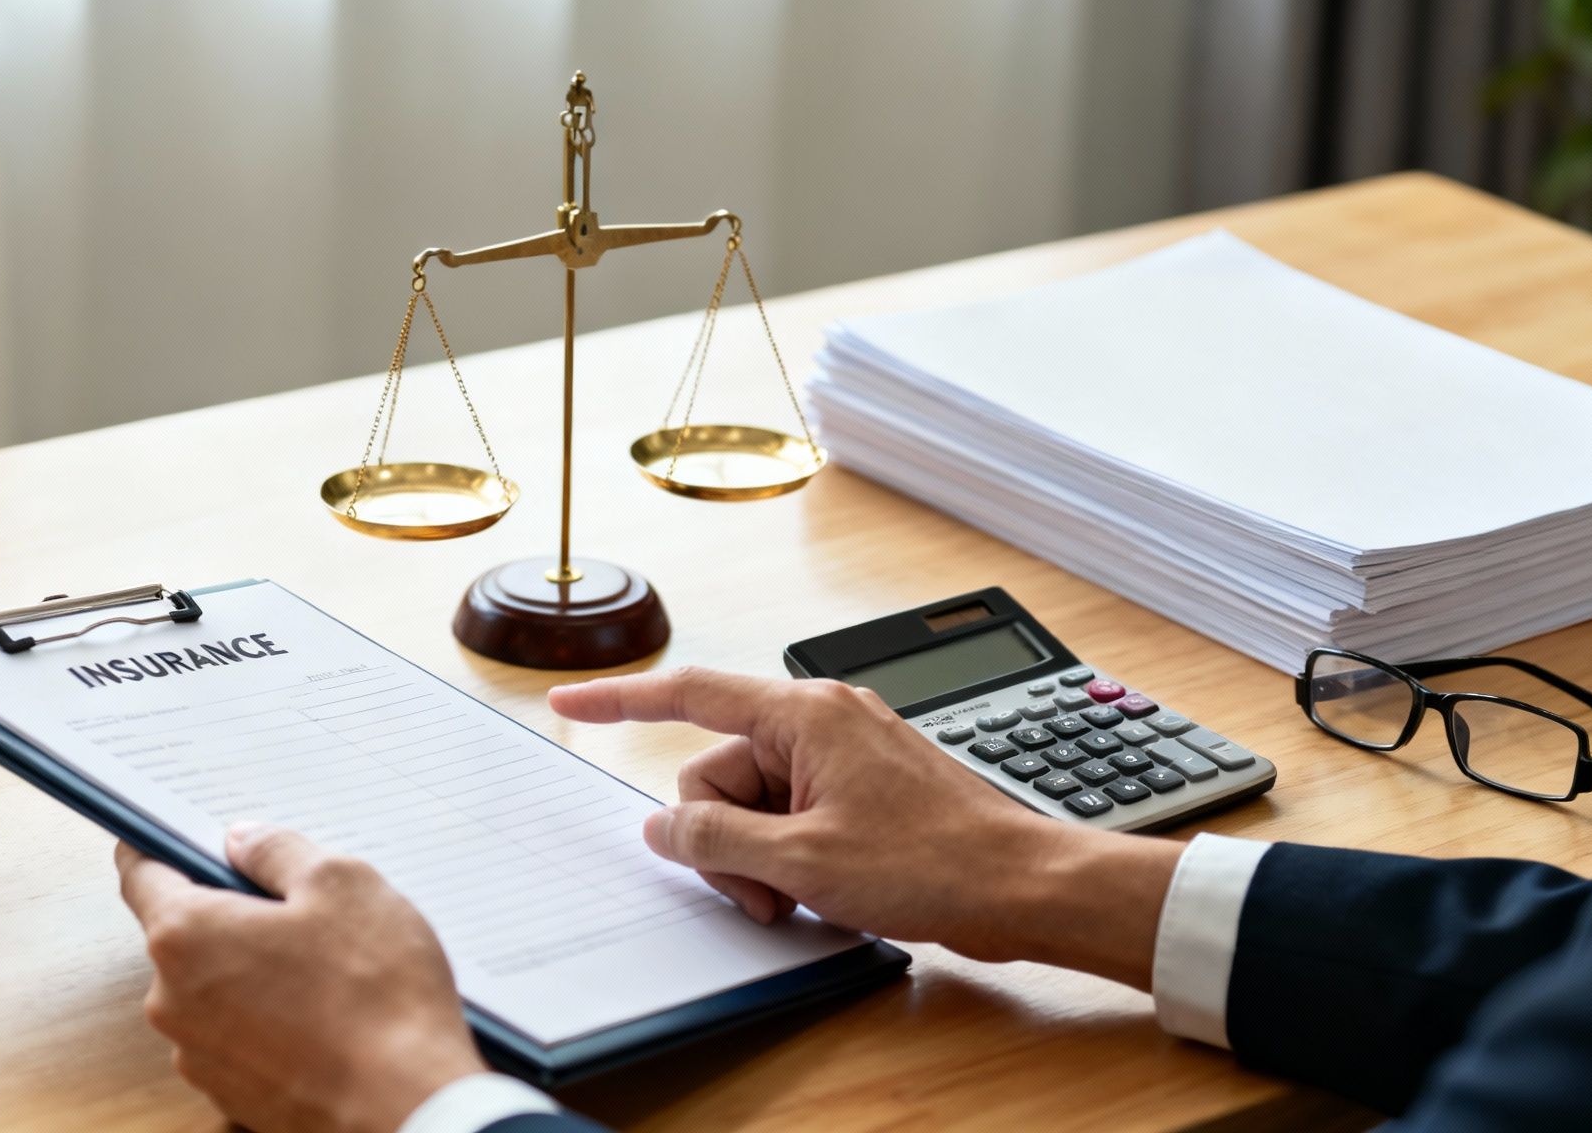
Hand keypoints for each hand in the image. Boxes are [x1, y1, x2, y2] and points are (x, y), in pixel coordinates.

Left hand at [115, 826, 484, 1132]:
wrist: (405, 1107)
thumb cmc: (376, 995)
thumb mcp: (342, 884)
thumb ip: (278, 851)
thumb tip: (243, 841)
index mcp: (185, 935)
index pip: (140, 873)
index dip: (161, 845)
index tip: (182, 836)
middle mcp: (173, 1000)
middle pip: (186, 933)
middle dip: (235, 913)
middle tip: (302, 907)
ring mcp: (199, 1056)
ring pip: (216, 988)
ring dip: (257, 970)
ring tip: (330, 971)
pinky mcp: (231, 1095)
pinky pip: (240, 1036)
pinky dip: (273, 1019)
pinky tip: (329, 1016)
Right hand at [549, 668, 1182, 989]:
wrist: (1022, 888)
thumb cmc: (935, 861)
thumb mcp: (802, 860)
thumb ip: (715, 837)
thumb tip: (665, 825)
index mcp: (804, 714)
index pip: (690, 693)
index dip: (621, 701)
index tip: (570, 701)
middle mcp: (822, 722)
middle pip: (719, 770)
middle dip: (722, 838)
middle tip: (762, 891)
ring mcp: (844, 757)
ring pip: (753, 803)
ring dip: (758, 859)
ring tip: (801, 898)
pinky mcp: (861, 792)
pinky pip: (790, 817)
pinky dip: (788, 858)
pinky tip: (820, 893)